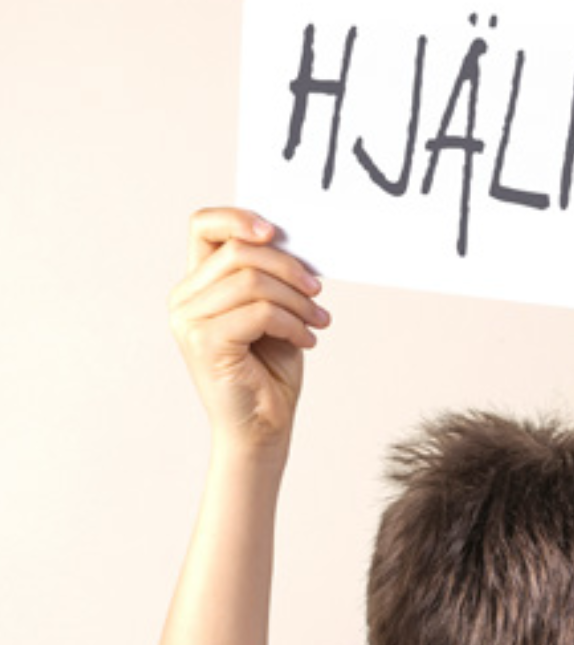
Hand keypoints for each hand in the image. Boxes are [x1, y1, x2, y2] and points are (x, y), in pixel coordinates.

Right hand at [169, 207, 329, 450]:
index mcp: (197, 285)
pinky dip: (292, 323)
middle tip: (317, 292)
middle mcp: (185, 299)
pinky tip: (307, 340)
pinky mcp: (205, 342)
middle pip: (238, 251)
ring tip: (316, 321)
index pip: (203, 226)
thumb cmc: (268, 371)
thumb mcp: (272, 311)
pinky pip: (260, 311)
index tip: (276, 232)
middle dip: (289, 267)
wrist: (262, 427)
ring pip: (252, 280)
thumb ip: (268, 276)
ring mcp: (190, 321)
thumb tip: (291, 240)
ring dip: (296, 300)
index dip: (238, 217)